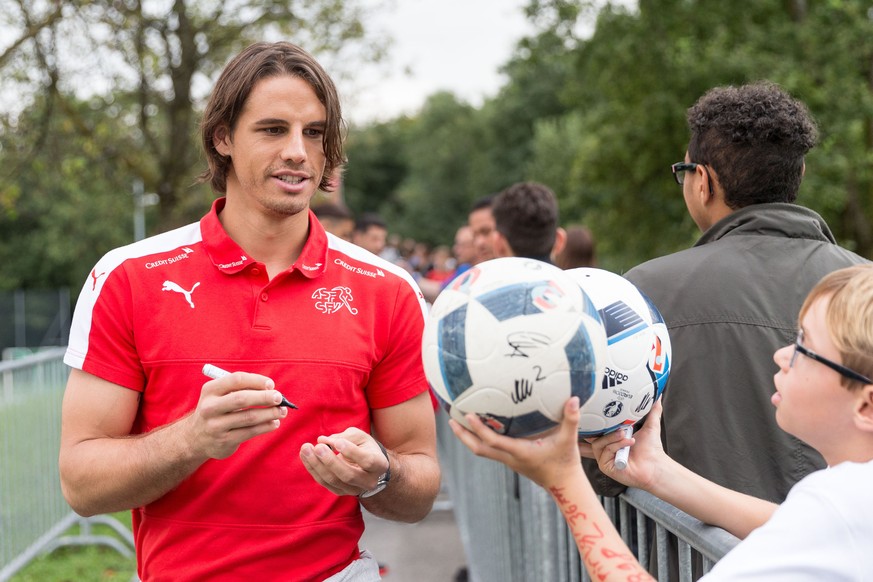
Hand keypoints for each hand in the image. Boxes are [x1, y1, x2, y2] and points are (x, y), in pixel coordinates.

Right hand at [182, 372, 287, 459]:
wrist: (195, 438)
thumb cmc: (217, 410)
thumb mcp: (220, 396)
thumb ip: (241, 389)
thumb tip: (272, 389)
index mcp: (210, 390)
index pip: (236, 380)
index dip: (256, 380)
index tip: (271, 384)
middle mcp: (210, 407)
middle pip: (242, 399)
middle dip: (264, 397)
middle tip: (280, 398)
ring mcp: (216, 426)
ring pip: (249, 417)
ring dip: (269, 413)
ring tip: (282, 411)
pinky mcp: (224, 441)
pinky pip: (250, 432)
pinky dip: (265, 426)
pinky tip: (274, 423)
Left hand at [300, 428, 389, 495]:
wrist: (367, 466)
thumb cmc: (364, 447)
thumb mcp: (361, 437)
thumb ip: (345, 437)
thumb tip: (324, 440)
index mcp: (379, 464)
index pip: (367, 461)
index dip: (352, 452)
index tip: (337, 443)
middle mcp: (368, 481)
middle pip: (348, 475)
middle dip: (330, 461)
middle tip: (317, 447)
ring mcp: (353, 489)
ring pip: (333, 480)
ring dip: (317, 464)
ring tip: (306, 449)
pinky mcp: (340, 491)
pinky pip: (324, 482)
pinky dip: (313, 468)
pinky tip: (305, 456)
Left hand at [449, 397, 583, 488]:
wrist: (564, 485)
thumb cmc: (565, 462)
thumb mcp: (569, 440)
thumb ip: (571, 419)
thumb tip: (574, 398)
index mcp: (520, 452)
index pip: (493, 441)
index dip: (479, 429)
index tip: (468, 416)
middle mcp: (510, 458)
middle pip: (478, 449)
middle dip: (463, 436)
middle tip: (450, 421)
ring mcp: (508, 461)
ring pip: (481, 451)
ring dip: (467, 438)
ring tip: (456, 423)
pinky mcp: (510, 461)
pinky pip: (489, 450)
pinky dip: (479, 440)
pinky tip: (478, 428)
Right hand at [585, 399, 666, 490]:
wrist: (656, 466)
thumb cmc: (651, 449)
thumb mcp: (650, 425)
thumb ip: (653, 410)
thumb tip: (657, 396)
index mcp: (610, 439)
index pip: (596, 428)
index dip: (593, 421)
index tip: (592, 411)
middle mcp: (604, 448)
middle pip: (592, 435)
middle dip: (599, 427)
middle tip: (612, 421)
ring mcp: (603, 457)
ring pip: (598, 442)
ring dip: (613, 436)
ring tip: (625, 434)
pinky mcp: (605, 466)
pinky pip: (605, 451)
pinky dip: (617, 445)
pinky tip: (629, 443)